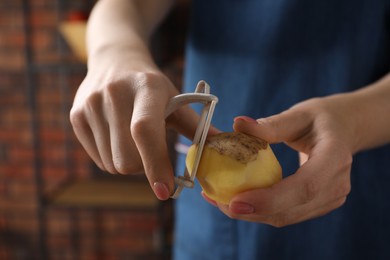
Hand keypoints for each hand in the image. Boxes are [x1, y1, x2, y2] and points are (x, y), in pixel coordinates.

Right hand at [70, 58, 197, 199]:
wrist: (114, 60)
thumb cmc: (151, 85)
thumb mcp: (175, 97)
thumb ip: (195, 125)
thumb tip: (219, 146)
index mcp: (146, 88)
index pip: (145, 132)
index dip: (155, 164)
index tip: (165, 191)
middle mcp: (114, 94)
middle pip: (127, 159)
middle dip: (143, 167)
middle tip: (151, 151)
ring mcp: (90, 105)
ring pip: (112, 164)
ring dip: (128, 163)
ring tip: (132, 138)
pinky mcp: (75, 116)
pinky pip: (98, 159)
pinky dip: (112, 157)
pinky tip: (117, 136)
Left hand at [203, 94, 357, 225]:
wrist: (345, 130)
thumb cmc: (321, 119)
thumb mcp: (298, 114)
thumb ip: (270, 124)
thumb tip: (237, 123)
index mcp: (335, 157)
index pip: (304, 187)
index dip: (270, 199)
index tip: (236, 202)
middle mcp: (337, 184)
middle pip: (292, 209)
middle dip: (253, 211)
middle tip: (219, 202)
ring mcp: (331, 198)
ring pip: (287, 217)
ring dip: (253, 214)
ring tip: (221, 202)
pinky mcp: (320, 204)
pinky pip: (288, 213)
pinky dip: (262, 211)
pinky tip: (240, 201)